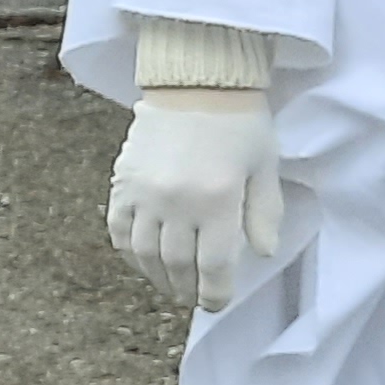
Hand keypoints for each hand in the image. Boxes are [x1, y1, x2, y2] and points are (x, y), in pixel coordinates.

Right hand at [106, 87, 284, 313]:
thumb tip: (262, 253)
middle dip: (186, 289)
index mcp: (218, 201)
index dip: (215, 293)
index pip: (214, 266)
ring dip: (157, 277)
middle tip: (193, 298)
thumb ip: (264, 213)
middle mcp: (177, 202)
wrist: (196, 82)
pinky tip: (142, 261)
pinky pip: (118, 229)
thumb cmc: (241, 124)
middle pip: (177, 265)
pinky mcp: (122, 182)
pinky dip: (129, 252)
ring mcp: (145, 194)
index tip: (216, 303)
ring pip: (144, 253)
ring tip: (170, 286)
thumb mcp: (266, 167)